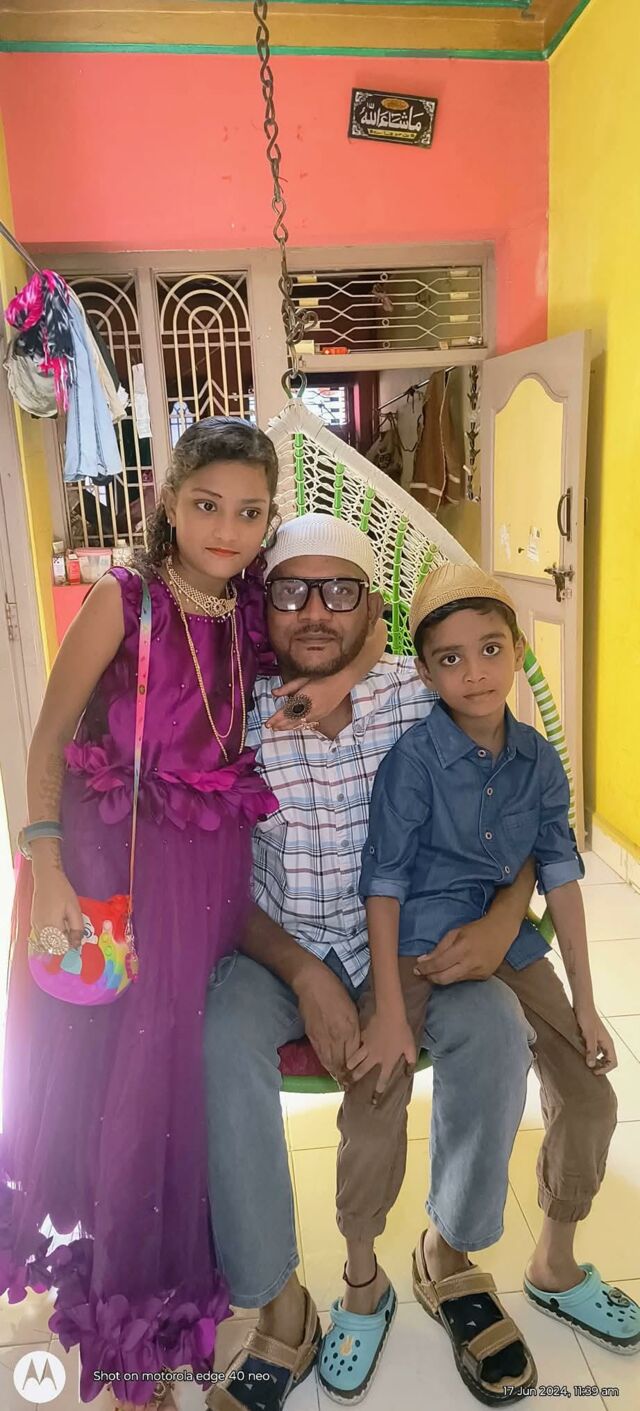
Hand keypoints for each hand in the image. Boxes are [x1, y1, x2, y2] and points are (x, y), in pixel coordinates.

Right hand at [31, 868, 84, 948]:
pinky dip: (49, 936)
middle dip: (63, 944)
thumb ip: (77, 927)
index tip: (77, 938)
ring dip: (55, 940)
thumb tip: (77, 944)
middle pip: (52, 947)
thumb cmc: (62, 891)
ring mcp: (35, 926)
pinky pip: (40, 936)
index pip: (61, 946)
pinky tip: (56, 926)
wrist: (46, 878)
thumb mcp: (74, 909)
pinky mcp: (33, 921)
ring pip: (45, 943)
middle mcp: (41, 929)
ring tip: (65, 928)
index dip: (71, 945)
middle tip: (72, 933)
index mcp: (52, 926)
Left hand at [266, 676, 319, 731]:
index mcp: (303, 698)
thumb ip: (287, 688)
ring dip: (287, 727)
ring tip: (278, 729)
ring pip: (299, 724)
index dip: (276, 719)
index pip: (286, 711)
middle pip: (291, 720)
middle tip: (270, 727)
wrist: (340, 682)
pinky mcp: (321, 716)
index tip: (268, 723)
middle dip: (280, 724)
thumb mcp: (302, 680)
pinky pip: (306, 724)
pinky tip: (292, 727)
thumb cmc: (321, 678)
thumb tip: (274, 693)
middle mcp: (309, 708)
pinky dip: (297, 726)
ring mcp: (316, 714)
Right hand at [294, 963, 360, 1080]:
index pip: (355, 1056)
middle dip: (347, 1076)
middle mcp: (336, 1036)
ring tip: (341, 1082)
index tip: (362, 1077)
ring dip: (336, 1074)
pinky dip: (325, 1065)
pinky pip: (320, 1055)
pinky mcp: (312, 1036)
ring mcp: (322, 1037)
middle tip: (351, 1086)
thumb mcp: (351, 1008)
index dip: (358, 1068)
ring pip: (330, 1062)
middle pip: (342, 1063)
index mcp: (349, 1028)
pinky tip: (329, 1069)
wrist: (311, 982)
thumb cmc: (335, 991)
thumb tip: (357, 1044)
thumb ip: (354, 1029)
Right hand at [346, 1009, 416, 1093]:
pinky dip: (353, 1047)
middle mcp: (375, 1057)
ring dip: (350, 1065)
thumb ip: (411, 1062)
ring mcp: (367, 1047)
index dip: (378, 1091)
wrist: (390, 1015)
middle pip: (362, 1070)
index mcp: (387, 1061)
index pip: (382, 1080)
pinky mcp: (363, 1037)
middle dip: (356, 1078)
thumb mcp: (411, 1048)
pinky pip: (356, 1044)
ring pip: (355, 1059)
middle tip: (349, 1083)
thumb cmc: (403, 1032)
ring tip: (346, 1068)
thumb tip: (409, 1073)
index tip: (374, 1100)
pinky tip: (349, 1048)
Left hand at [413, 916, 512, 985]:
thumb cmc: (476, 930)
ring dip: (441, 977)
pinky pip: (463, 979)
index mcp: (463, 948)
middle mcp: (472, 963)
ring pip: (453, 981)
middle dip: (430, 977)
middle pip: (444, 979)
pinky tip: (453, 969)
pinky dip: (454, 975)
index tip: (416, 969)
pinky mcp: (484, 977)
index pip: (439, 964)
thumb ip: (438, 948)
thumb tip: (422, 961)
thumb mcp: (455, 933)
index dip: (425, 968)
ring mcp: (479, 972)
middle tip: (422, 973)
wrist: (501, 932)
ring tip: (434, 971)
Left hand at [575, 1002, 617, 1072]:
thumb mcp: (588, 1035)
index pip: (613, 1062)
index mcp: (608, 1043)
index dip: (605, 1069)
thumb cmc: (586, 1018)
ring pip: (600, 1056)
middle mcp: (605, 1042)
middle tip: (588, 1069)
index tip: (593, 1071)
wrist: (582, 1004)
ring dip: (593, 1060)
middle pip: (607, 1061)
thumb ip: (591, 1050)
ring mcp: (599, 1040)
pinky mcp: (592, 1037)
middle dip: (600, 1067)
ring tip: (583, 1062)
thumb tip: (591, 1065)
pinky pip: (593, 1050)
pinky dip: (588, 1054)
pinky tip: (579, 1053)